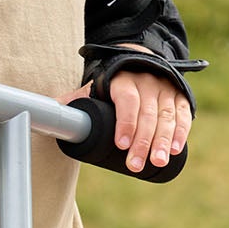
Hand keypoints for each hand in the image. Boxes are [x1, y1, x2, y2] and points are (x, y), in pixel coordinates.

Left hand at [66, 45, 191, 172]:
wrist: (137, 62)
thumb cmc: (110, 84)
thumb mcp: (93, 88)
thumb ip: (73, 101)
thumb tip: (44, 114)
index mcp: (124, 80)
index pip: (127, 101)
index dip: (125, 123)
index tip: (120, 144)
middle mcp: (148, 82)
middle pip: (147, 113)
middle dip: (142, 141)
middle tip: (134, 165)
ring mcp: (166, 89)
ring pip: (166, 116)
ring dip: (163, 141)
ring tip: (156, 162)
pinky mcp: (180, 96)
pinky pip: (183, 115)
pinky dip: (181, 133)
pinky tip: (176, 150)